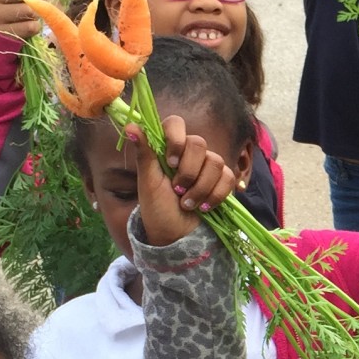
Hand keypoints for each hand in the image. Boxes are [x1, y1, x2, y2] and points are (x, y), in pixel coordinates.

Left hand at [132, 117, 236, 244]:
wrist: (175, 235)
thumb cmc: (158, 208)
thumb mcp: (148, 182)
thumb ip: (144, 153)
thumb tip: (131, 125)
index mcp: (168, 149)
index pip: (175, 123)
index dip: (176, 139)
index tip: (170, 163)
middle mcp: (189, 153)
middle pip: (199, 143)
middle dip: (188, 172)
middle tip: (177, 190)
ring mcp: (207, 166)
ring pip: (216, 161)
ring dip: (200, 188)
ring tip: (187, 204)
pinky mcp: (222, 181)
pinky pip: (228, 178)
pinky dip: (215, 195)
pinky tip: (204, 207)